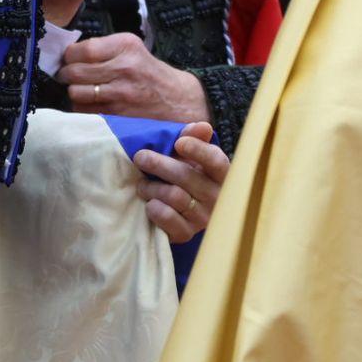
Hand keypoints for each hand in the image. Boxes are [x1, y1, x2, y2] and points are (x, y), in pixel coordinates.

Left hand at [59, 33, 211, 122]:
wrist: (180, 101)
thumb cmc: (152, 75)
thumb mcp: (134, 50)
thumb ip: (104, 49)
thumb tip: (68, 56)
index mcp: (126, 46)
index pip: (81, 50)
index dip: (69, 56)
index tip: (70, 60)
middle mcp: (124, 68)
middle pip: (74, 72)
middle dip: (67, 75)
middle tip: (71, 76)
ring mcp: (120, 94)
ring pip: (76, 93)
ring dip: (75, 93)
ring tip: (85, 90)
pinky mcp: (118, 115)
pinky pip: (85, 111)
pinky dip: (84, 108)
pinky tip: (95, 104)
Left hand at [133, 123, 227, 242]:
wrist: (182, 212)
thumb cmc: (188, 176)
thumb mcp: (192, 156)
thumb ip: (195, 138)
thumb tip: (201, 127)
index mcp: (221, 175)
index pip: (216, 161)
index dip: (198, 150)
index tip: (178, 143)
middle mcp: (217, 197)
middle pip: (187, 177)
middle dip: (159, 164)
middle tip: (140, 157)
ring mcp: (203, 217)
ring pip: (174, 196)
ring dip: (152, 187)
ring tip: (142, 185)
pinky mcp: (188, 234)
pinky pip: (168, 219)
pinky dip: (155, 209)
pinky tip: (150, 204)